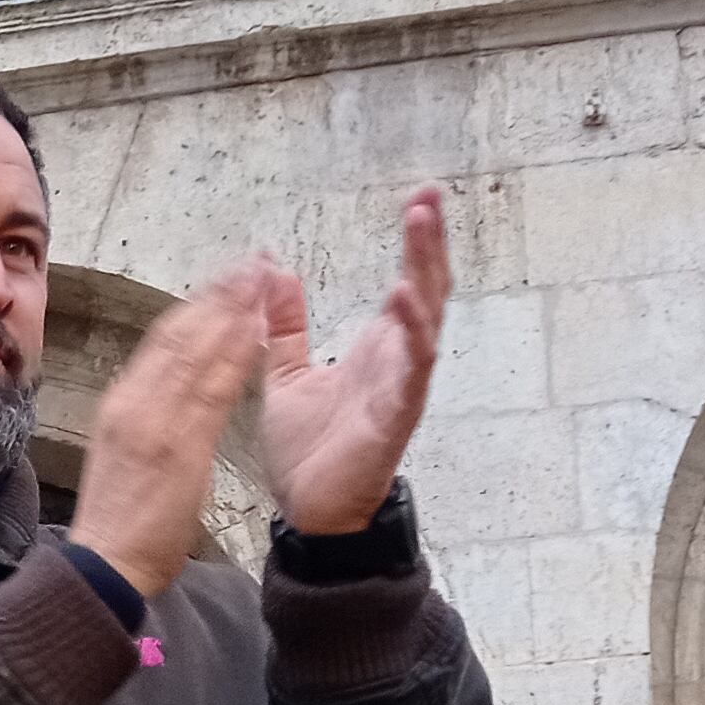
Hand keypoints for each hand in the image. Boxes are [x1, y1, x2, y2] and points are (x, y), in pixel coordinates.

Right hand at [67, 264, 266, 597]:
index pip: (162, 339)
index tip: (225, 279)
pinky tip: (260, 329)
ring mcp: (155, 421)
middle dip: (219, 293)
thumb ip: (147, 419)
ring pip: (198, 351)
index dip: (197, 304)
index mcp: (122, 403)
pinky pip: (213, 390)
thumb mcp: (125, 455)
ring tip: (262, 277)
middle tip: (251, 260)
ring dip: (233, 310)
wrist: (104, 565)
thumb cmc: (119, 519)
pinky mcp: (178, 446)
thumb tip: (166, 392)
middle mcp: (134, 401)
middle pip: (181, 332)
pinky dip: (236, 355)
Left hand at [257, 188, 449, 534]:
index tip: (421, 197)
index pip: (409, 282)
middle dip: (429, 242)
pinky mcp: (395, 416)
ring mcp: (401, 387)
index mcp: (378, 348)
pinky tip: (404, 298)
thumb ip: (285, 327)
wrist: (308, 508)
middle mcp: (399, 360)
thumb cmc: (309, 447)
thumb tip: (275, 274)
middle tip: (429, 195)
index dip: (416, 242)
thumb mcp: (286, 374)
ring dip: (425, 272)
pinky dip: (411, 333)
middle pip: (426, 289)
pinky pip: (411, 370)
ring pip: (426, 320)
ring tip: (421, 227)